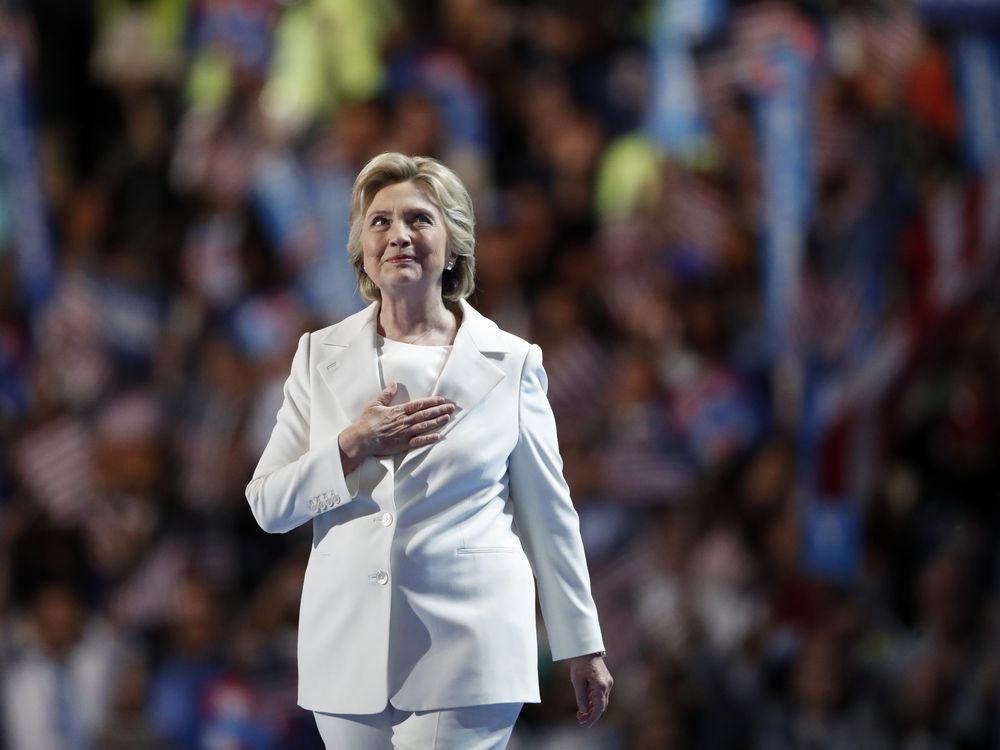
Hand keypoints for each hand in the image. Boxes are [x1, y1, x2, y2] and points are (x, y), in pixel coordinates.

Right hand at [338, 383, 454, 471]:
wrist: (361, 440)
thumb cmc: (366, 422)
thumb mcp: (375, 404)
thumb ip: (386, 394)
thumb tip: (394, 383)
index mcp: (398, 411)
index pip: (418, 405)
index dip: (431, 402)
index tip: (441, 400)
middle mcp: (404, 421)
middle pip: (425, 415)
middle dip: (439, 410)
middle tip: (451, 408)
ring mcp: (404, 433)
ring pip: (424, 426)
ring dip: (437, 422)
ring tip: (448, 418)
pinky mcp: (403, 444)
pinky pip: (418, 442)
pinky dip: (429, 439)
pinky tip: (438, 436)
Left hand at [570, 653, 612, 727]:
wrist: (586, 650)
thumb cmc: (580, 664)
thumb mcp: (577, 681)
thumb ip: (581, 697)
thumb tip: (583, 711)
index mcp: (601, 686)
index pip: (599, 708)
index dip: (592, 718)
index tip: (585, 724)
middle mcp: (607, 685)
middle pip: (601, 706)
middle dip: (591, 714)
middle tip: (580, 720)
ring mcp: (608, 682)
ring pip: (601, 701)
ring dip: (592, 708)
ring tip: (580, 714)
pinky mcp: (606, 680)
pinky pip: (601, 695)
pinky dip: (594, 701)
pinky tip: (585, 704)